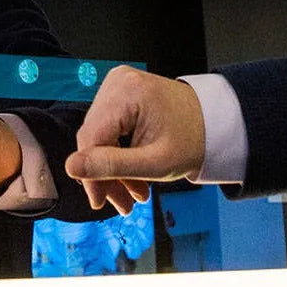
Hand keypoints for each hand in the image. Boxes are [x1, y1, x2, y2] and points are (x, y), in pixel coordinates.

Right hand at [64, 66, 204, 213]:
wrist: (216, 123)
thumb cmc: (192, 140)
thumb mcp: (154, 163)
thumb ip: (111, 166)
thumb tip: (71, 167)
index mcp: (126, 92)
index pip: (91, 139)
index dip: (91, 175)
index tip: (99, 202)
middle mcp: (118, 82)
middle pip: (94, 137)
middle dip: (106, 174)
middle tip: (122, 203)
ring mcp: (119, 85)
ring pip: (100, 135)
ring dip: (113, 167)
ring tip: (134, 192)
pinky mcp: (122, 92)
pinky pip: (108, 127)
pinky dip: (118, 152)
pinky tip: (133, 174)